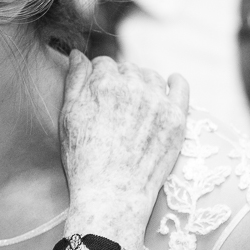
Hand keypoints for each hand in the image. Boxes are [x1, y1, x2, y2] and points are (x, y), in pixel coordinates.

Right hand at [60, 52, 189, 249]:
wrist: (112, 194)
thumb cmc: (83, 159)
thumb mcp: (69, 118)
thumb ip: (74, 81)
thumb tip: (77, 54)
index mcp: (104, 83)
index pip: (103, 64)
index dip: (97, 77)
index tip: (95, 91)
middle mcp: (134, 86)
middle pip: (127, 68)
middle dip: (119, 81)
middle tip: (112, 105)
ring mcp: (158, 101)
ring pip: (151, 76)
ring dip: (142, 83)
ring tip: (134, 103)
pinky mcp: (177, 117)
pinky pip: (180, 86)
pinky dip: (174, 82)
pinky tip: (170, 83)